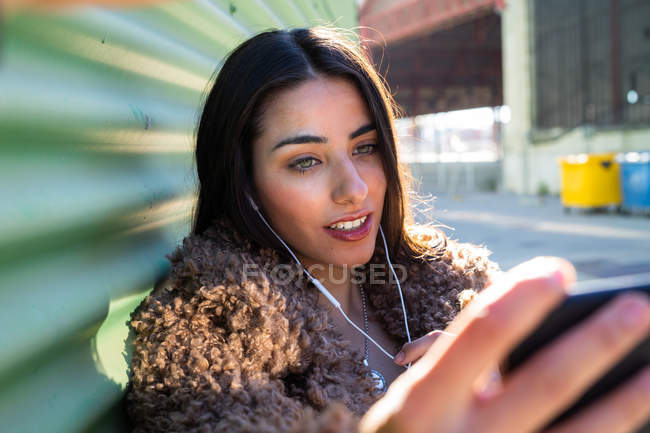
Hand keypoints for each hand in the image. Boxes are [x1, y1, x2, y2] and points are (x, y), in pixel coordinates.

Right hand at [360, 256, 649, 432]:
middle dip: (596, 341)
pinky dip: (608, 429)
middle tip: (636, 306)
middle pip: (546, 381)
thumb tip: (524, 325)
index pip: (480, 333)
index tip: (557, 270)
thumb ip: (457, 363)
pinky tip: (630, 414)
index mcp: (424, 400)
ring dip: (627, 399)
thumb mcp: (412, 397)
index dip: (522, 297)